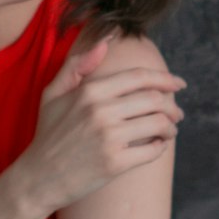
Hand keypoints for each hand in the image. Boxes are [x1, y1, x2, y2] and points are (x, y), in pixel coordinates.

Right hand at [19, 37, 186, 215]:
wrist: (39, 177)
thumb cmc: (48, 133)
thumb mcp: (53, 92)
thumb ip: (78, 64)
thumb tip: (105, 41)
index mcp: (90, 91)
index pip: (139, 77)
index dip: (165, 79)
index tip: (179, 83)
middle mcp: (101, 111)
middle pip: (154, 100)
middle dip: (172, 105)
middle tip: (177, 112)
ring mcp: (109, 138)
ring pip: (158, 124)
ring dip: (170, 127)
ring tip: (169, 130)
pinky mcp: (115, 163)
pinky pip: (152, 150)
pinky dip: (161, 147)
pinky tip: (158, 145)